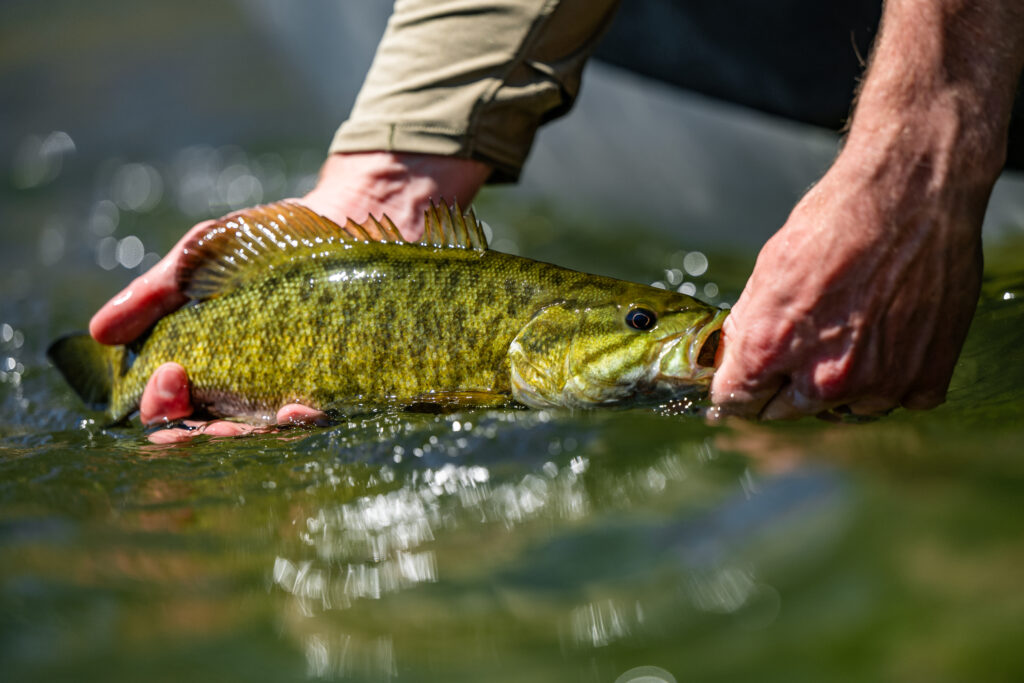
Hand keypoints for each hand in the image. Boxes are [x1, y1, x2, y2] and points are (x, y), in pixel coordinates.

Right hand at [91, 152, 490, 437]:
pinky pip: (324, 422)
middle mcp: (249, 391)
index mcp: (207, 368)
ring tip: (273, 416)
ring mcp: (296, 394)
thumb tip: (100, 333)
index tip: (171, 372)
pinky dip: (309, 423)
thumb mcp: (203, 254)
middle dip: (206, 435)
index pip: (171, 410)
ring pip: (268, 438)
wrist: (351, 217)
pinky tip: (303, 409)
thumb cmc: (268, 240)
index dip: (160, 406)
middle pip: (215, 434)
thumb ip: (156, 292)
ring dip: (260, 436)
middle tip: (211, 418)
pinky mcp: (344, 391)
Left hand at [710, 149, 986, 419]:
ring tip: (854, 328)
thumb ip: (747, 328)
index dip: (735, 392)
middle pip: (787, 413)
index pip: (736, 403)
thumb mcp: (768, 270)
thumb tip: (733, 361)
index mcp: (772, 351)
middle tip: (804, 345)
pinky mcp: (924, 379)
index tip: (740, 388)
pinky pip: (897, 399)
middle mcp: (824, 379)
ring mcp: (879, 384)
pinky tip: (890, 335)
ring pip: (843, 408)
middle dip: (785, 388)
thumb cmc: (838, 223)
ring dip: (842, 384)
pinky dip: (892, 376)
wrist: (911, 197)